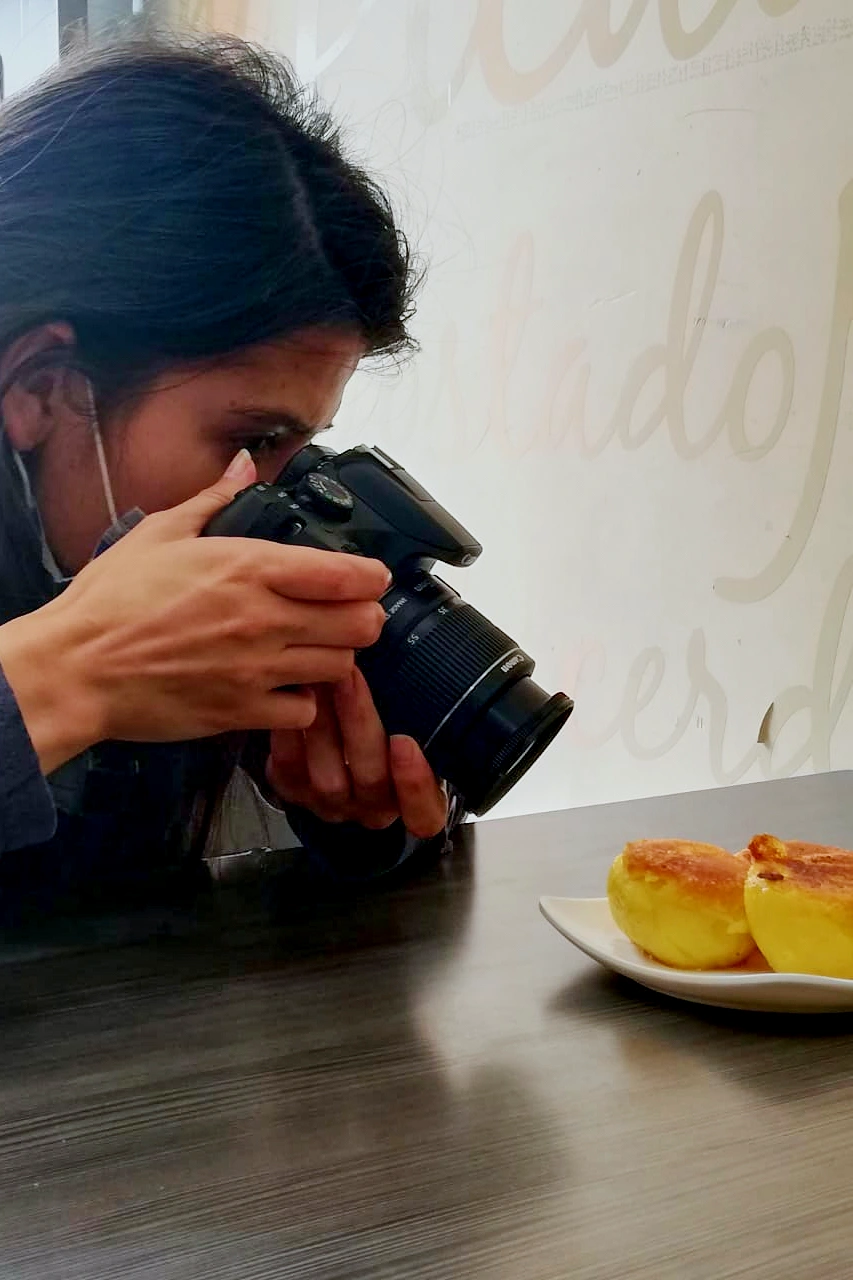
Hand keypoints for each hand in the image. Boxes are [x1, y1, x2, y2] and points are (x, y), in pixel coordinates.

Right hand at [0, 450, 389, 772]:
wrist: (76, 668)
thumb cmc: (111, 603)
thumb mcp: (161, 533)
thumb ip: (214, 498)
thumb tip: (242, 466)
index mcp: (248, 568)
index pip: (347, 574)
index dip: (371, 576)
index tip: (370, 576)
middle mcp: (263, 619)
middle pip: (361, 624)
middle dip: (364, 617)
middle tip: (349, 614)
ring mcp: (257, 669)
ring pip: (341, 667)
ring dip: (336, 657)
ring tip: (316, 648)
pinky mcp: (243, 711)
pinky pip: (304, 710)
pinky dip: (304, 701)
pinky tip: (286, 687)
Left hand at [265, 668, 447, 839]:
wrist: (347, 748)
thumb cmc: (395, 730)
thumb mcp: (421, 725)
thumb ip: (423, 709)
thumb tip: (415, 656)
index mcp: (417, 802)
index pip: (424, 812)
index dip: (415, 782)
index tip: (404, 742)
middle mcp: (376, 809)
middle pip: (372, 779)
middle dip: (360, 723)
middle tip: (350, 674)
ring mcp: (335, 805)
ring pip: (328, 778)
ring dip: (322, 724)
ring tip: (318, 678)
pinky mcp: (297, 794)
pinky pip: (288, 772)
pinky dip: (289, 736)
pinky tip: (292, 699)